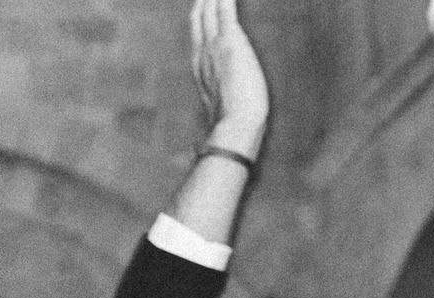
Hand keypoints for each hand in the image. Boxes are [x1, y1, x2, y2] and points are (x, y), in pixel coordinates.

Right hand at [190, 0, 269, 156]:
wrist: (235, 127)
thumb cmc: (230, 128)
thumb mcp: (220, 117)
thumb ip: (212, 116)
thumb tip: (199, 147)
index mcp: (201, 70)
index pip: (198, 37)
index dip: (199, 19)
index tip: (200, 6)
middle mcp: (203, 54)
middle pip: (199, 19)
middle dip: (203, 2)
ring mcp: (215, 46)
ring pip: (210, 11)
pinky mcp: (231, 41)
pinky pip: (225, 9)